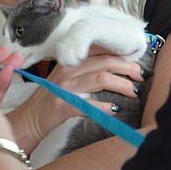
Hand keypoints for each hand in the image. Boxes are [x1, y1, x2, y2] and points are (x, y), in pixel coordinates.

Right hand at [20, 52, 142, 143]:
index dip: (120, 55)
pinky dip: (105, 107)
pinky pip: (88, 105)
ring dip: (122, 85)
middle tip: (140, 76)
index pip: (99, 51)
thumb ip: (85, 69)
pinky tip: (115, 110)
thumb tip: (114, 66)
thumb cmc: (51, 98)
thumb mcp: (66, 77)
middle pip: (104, 62)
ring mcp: (64, 87)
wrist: (29, 119)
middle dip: (127, 68)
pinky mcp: (62, 106)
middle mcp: (67, 70)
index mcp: (70, 61)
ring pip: (100, 79)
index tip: (135, 62)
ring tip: (133, 92)